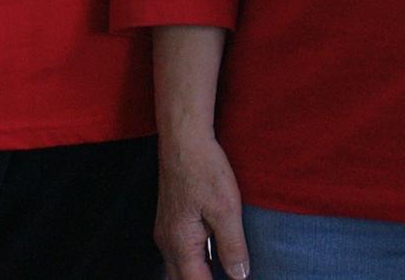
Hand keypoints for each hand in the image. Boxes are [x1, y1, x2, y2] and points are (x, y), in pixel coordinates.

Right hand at [154, 129, 248, 279]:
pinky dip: (193, 262)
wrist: (184, 139)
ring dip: (197, 275)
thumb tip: (239, 276)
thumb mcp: (227, 209)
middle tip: (228, 278)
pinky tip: (211, 257)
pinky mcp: (170, 220)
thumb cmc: (204, 169)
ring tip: (219, 273)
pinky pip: (178, 253)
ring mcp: (166, 231)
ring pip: (177, 268)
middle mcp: (167, 242)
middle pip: (181, 279)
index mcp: (180, 244)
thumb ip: (233, 247)